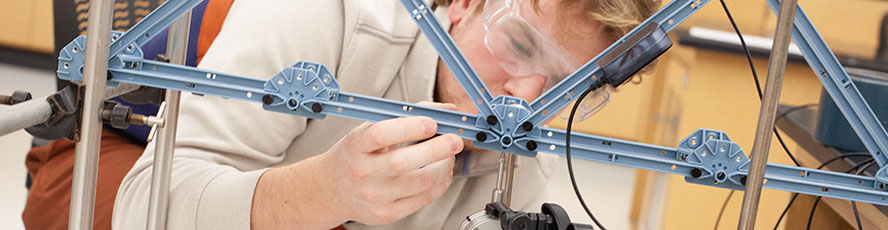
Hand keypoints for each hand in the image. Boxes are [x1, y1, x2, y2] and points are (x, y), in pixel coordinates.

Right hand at [252, 102, 463, 228]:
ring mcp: (374, 196)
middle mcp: (362, 172)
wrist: (331, 190)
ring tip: (449, 156)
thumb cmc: (356, 155)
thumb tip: (447, 110)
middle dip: (437, 149)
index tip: (431, 122)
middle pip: (403, 162)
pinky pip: (422, 199)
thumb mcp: (369, 129)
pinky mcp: (386, 214)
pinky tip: (442, 173)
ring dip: (443, 167)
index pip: (380, 135)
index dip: (408, 127)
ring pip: (420, 182)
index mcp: (355, 145)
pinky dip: (440, 184)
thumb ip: (407, 115)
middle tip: (455, 140)